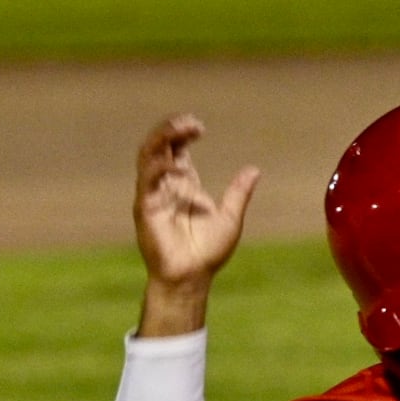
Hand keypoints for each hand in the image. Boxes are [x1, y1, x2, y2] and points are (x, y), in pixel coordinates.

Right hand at [134, 114, 259, 335]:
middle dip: (171, 129)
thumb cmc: (208, 253)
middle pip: (159, 145)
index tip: (199, 126)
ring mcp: (153, 194)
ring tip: (180, 129)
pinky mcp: (145, 207)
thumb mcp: (230, 218)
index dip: (183, 132)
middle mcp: (165, 185)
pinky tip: (177, 163)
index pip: (176, 147)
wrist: (192, 278)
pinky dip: (159, 167)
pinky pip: (147, 180)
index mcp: (183, 184)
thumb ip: (238, 193)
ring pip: (148, 155)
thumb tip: (254, 170)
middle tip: (190, 122)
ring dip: (161, 139)